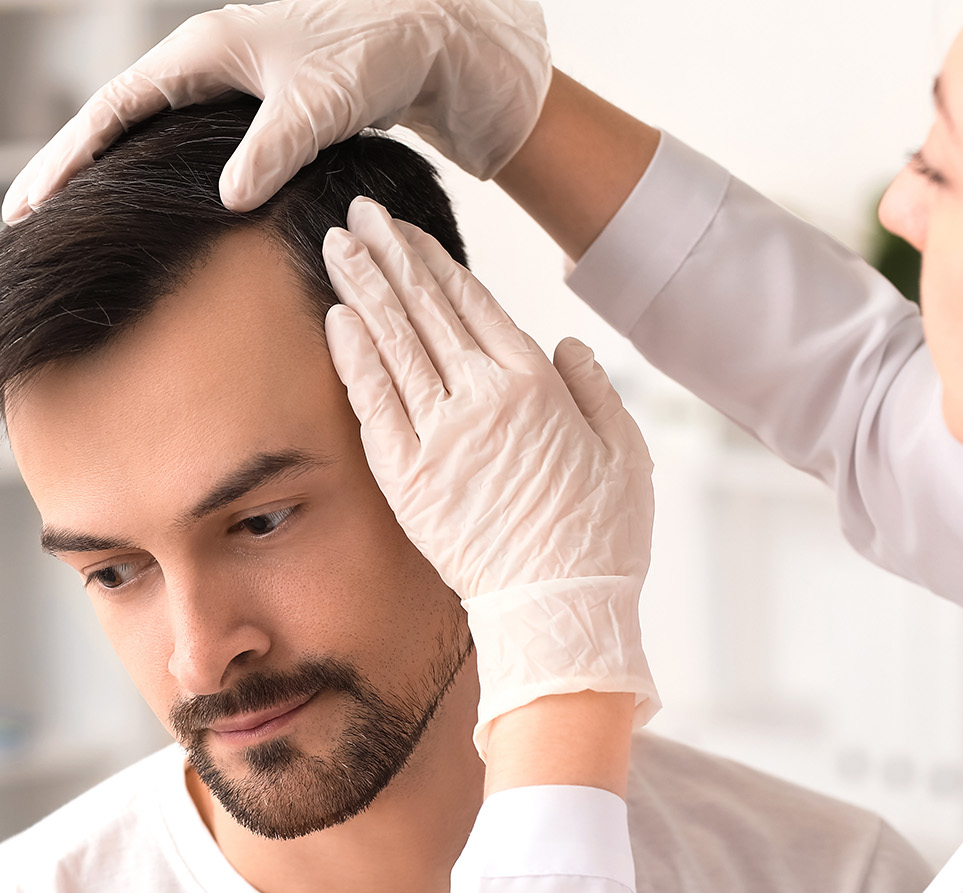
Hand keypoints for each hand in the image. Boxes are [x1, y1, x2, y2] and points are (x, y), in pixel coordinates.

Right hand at [2, 0, 551, 221]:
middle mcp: (205, 60)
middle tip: (21, 224)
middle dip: (68, 170)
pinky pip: (182, 143)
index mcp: (203, 51)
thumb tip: (227, 198)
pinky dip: (153, 176)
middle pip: (114, 122)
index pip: (110, 112)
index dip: (65, 160)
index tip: (26, 207)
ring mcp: (228, 81)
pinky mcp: (255, 104)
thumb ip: (273, 150)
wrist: (432, 36)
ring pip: (147, 134)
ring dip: (106, 175)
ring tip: (67, 225)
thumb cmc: (378, 54)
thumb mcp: (321, 104)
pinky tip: (144, 214)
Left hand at [323, 197, 657, 747]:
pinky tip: (336, 319)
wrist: (559, 608)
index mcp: (535, 384)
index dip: (432, 261)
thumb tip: (564, 343)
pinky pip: (373, 403)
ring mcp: (440, 436)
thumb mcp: (626, 453)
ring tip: (337, 247)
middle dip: (388, 255)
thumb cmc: (600, 538)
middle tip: (356, 214)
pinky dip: (353, 357)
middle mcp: (482, 398)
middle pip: (424, 309)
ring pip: (392, 343)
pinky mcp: (408, 477)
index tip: (405, 232)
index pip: (471, 303)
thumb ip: (595, 389)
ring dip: (362, 288)